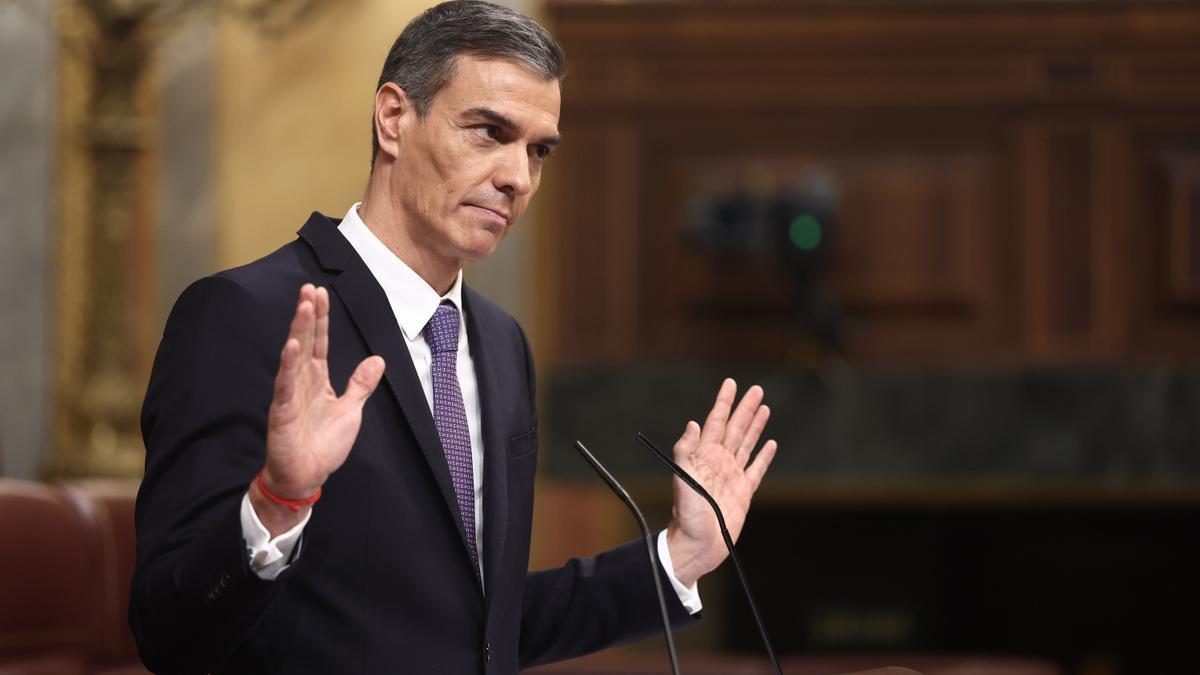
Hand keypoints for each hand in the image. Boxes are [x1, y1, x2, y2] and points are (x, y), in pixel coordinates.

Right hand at [251, 284, 384, 535]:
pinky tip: (291, 346)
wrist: (306, 477)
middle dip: (307, 315)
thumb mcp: (350, 410)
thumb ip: (360, 384)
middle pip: (305, 341)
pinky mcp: (282, 412)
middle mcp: (301, 382)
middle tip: (309, 289)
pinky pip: (285, 386)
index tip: (320, 293)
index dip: (320, 318)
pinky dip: (288, 366)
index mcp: (316, 380)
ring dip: (298, 331)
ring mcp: (290, 395)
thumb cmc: (323, 445)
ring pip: (294, 357)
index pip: (318, 342)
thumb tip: (377, 359)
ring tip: (302, 307)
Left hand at [665, 378, 776, 586]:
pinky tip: (770, 444)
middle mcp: (718, 462)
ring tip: (764, 408)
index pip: (716, 422)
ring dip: (755, 426)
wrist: (697, 546)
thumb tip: (692, 424)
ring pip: (746, 444)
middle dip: (744, 409)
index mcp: (704, 457)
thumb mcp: (682, 481)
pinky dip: (763, 456)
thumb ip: (685, 452)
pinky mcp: (743, 493)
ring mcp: (731, 476)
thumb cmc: (687, 516)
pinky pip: (756, 469)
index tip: (731, 384)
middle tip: (756, 390)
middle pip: (735, 429)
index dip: (723, 403)